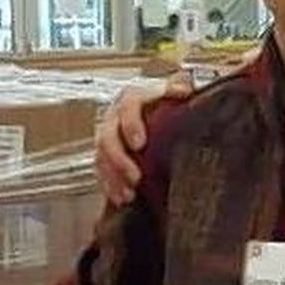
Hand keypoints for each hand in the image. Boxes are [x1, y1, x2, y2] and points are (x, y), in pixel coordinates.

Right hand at [94, 77, 188, 205]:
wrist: (157, 110)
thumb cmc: (168, 101)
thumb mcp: (177, 90)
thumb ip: (180, 87)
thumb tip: (183, 88)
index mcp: (133, 97)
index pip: (128, 106)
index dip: (131, 125)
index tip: (139, 144)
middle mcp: (116, 115)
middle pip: (108, 136)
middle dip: (119, 160)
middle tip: (135, 177)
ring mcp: (108, 134)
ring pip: (101, 156)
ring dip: (114, 177)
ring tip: (129, 194)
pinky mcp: (105, 153)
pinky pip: (101, 169)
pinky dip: (110, 185)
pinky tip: (121, 197)